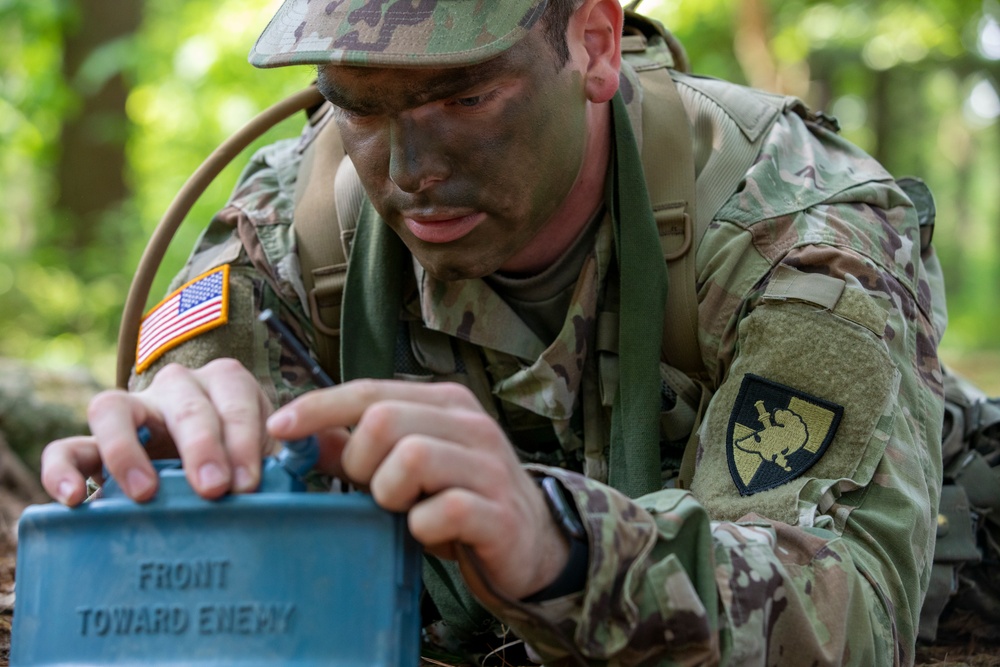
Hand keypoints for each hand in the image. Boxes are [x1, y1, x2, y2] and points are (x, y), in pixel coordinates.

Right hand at [41, 359, 273, 504]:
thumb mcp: (273, 453)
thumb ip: (294, 453)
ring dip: (128, 450)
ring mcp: (131, 411)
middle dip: (201, 446)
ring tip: (145, 493)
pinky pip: (68, 446)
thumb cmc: (245, 461)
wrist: (207, 474)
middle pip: (185, 404)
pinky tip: (76, 499)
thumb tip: (310, 453)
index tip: (248, 482)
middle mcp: (177, 388)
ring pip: (113, 408)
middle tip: (213, 489)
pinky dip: (63, 469)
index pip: (234, 398)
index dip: (243, 437)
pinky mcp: (93, 443)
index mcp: (225, 384)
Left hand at [266, 379, 572, 601]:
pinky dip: (421, 528)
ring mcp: (487, 466)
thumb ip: (358, 449)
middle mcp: (469, 425)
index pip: (371, 390)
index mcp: (445, 404)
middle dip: (359, 461)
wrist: (532, 542)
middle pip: (384, 419)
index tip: (280, 427)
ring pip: (411, 458)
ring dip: (389, 494)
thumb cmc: (459, 498)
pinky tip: (428, 532)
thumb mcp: (408, 468)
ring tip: (402, 510)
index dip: (320, 407)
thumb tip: (298, 439)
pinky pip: (441, 511)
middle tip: (371, 490)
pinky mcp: (498, 512)